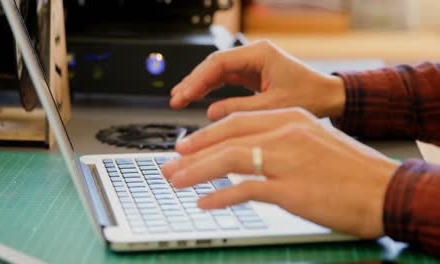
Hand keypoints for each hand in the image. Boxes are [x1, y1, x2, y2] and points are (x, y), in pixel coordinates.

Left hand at [162, 108, 399, 238]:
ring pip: (229, 159)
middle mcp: (285, 133)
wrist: (384, 189)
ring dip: (196, 172)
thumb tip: (245, 155)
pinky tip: (205, 202)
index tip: (185, 145)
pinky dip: (220, 195)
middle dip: (192, 153)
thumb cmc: (349, 169)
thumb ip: (278, 143)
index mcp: (290, 118)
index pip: (236, 122)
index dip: (205, 134)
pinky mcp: (290, 189)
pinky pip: (245, 189)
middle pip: (226, 138)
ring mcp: (287, 160)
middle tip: (169, 164)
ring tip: (176, 181)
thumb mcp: (312, 142)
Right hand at [170, 40, 345, 120]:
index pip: (219, 63)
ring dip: (199, 85)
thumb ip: (239, 109)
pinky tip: (199, 97)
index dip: (197, 79)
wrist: (328, 97)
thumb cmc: (309, 97)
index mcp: (260, 54)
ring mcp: (253, 63)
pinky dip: (211, 88)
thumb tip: (211, 112)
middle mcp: (254, 55)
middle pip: (214, 64)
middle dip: (193, 81)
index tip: (183, 95)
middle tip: (176, 98)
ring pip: (218, 71)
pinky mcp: (253, 74)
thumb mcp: (272, 106)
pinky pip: (226, 78)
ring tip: (180, 98)